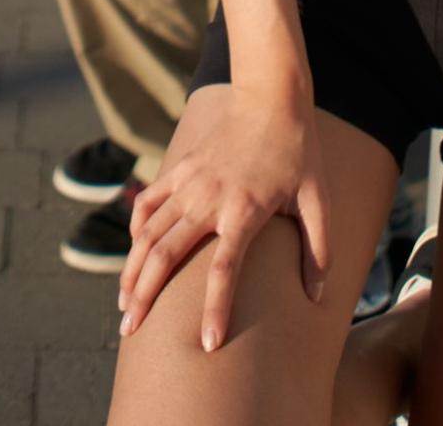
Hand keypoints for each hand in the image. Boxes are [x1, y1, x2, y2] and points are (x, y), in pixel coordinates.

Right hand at [118, 84, 329, 350]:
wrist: (271, 97)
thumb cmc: (299, 151)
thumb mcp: (318, 198)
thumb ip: (319, 249)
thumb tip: (317, 297)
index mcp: (244, 211)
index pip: (223, 271)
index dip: (215, 310)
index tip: (207, 345)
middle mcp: (209, 199)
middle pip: (166, 255)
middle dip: (144, 296)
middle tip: (129, 330)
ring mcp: (190, 182)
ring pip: (148, 232)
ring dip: (132, 269)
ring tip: (123, 304)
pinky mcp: (181, 168)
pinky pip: (149, 203)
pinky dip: (137, 229)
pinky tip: (133, 253)